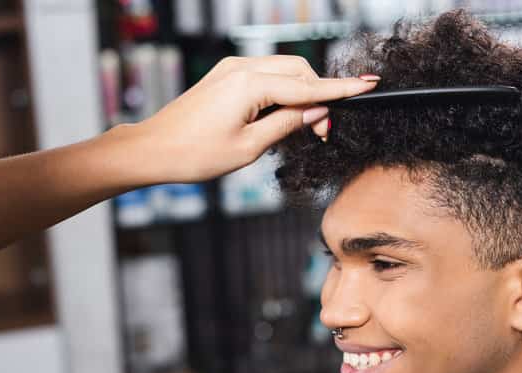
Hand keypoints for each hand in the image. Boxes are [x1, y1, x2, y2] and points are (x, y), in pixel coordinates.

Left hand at [127, 55, 378, 182]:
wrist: (152, 149)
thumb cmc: (195, 154)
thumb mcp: (249, 147)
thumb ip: (287, 125)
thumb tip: (316, 112)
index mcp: (250, 84)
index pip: (307, 85)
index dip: (341, 88)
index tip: (369, 84)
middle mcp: (241, 68)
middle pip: (298, 71)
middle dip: (319, 95)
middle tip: (325, 132)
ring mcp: (231, 69)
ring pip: (283, 72)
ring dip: (301, 94)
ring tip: (306, 128)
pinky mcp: (225, 77)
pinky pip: (265, 76)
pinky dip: (282, 92)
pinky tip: (283, 117)